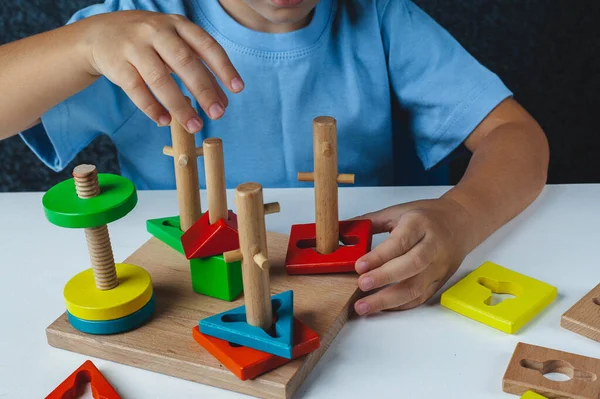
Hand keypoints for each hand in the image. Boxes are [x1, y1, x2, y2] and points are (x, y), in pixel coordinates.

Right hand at [80, 10, 242, 131]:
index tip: (238, 88)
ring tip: (195, 126)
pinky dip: (151, 107)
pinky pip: (136, 89)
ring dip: (179, 105)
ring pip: (159, 78)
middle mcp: (157, 31)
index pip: (206, 45)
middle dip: (204, 89)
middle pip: (184, 61)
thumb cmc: (149, 43)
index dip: (223, 67)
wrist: (100, 33)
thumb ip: (200, 71)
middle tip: (217, 114)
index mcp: (178, 25)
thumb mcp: (176, 46)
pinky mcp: (116, 64)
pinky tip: (165, 121)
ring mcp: (134, 46)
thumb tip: (222, 103)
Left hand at [352, 197, 473, 314]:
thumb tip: (341, 230)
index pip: (400, 243)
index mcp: (420, 224)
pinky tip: (381, 307)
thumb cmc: (427, 216)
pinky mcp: (440, 281)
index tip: (359, 266)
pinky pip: (420, 297)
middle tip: (361, 285)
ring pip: (416, 287)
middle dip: (384, 278)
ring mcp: (439, 267)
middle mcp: (433, 246)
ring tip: (364, 306)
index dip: (379, 257)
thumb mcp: (399, 211)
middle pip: (411, 266)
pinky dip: (399, 305)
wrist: (461, 223)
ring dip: (388, 300)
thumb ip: (370, 221)